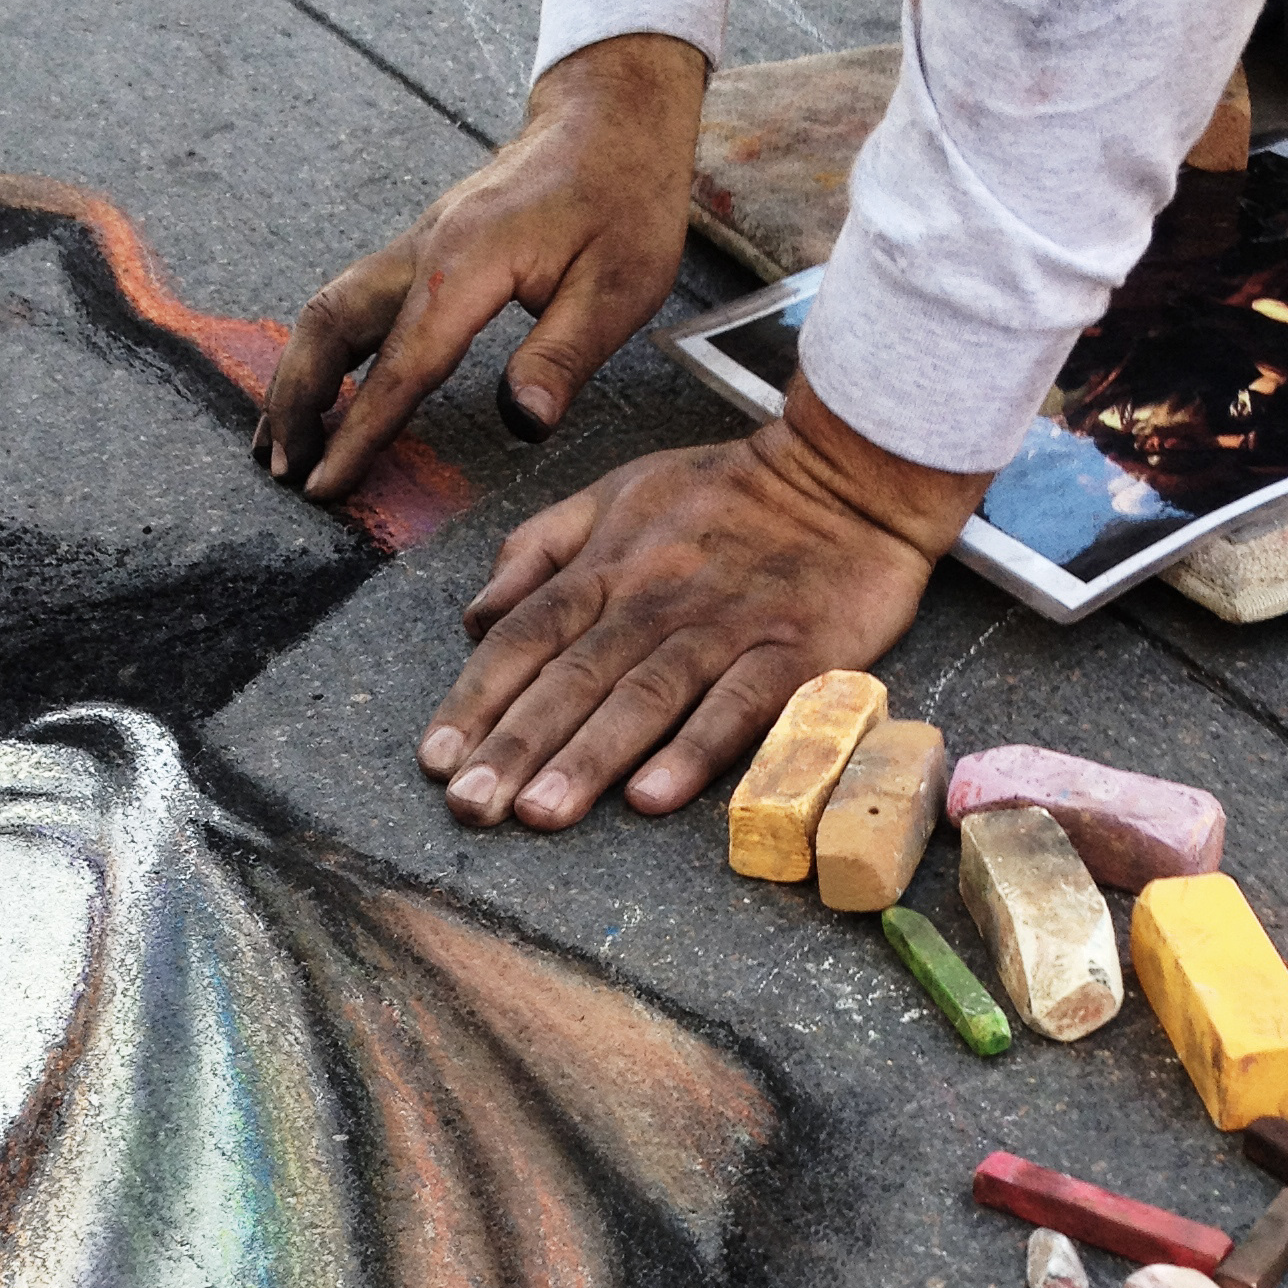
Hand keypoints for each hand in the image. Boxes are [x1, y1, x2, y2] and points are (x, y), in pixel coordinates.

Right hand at [256, 33, 706, 499]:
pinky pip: (353, 302)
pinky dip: (323, 352)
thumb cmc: (623, 196)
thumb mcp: (618, 287)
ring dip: (297, 377)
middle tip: (282, 472)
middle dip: (296, 403)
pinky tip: (319, 389)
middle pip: (328, 326)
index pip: (401, 367)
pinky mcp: (424, 250)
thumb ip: (563, 357)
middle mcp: (425, 250)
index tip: (325, 486)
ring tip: (280, 443)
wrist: (611, 117)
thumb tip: (524, 424)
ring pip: (328, 311)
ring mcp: (417, 245)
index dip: (358, 433)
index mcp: (467, 264)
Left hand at [418, 375, 991, 829]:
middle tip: (471, 808)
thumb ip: (541, 549)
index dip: (476, 698)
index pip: (524, 635)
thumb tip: (477, 614)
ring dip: (587, 757)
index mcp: (608, 564)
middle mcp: (655, 597)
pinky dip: (694, 750)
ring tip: (539, 814)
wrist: (850, 473)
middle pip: (571, 675)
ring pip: (643, 694)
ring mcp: (725, 626)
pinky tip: (652, 797)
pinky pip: (738, 705)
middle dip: (514, 745)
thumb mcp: (618, 493)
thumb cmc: (729, 495)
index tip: (436, 761)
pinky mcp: (793, 653)